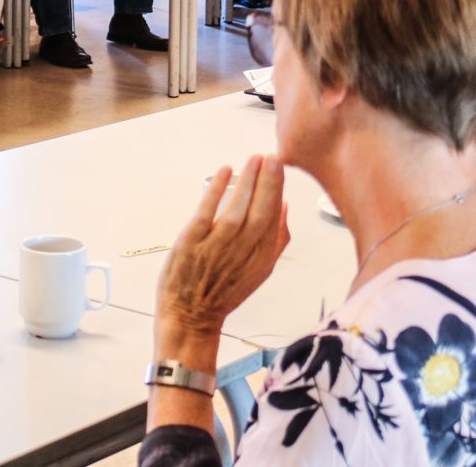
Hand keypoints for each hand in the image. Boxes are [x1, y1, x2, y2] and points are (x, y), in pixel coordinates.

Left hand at [157, 155, 289, 336]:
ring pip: (237, 209)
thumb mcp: (260, 271)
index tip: (279, 166)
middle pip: (261, 212)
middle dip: (269, 181)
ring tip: (254, 160)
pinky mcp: (191, 243)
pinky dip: (216, 190)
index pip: (274, 218)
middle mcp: (241, 253)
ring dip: (248, 182)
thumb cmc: (223, 293)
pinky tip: (224, 171)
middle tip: (272, 157)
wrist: (190, 318)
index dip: (278, 189)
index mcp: (261, 260)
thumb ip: (276, 241)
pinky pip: (207, 211)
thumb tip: (285, 207)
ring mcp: (216, 248)